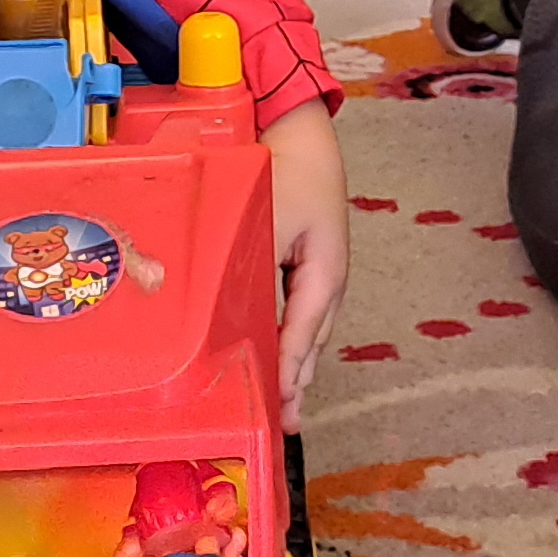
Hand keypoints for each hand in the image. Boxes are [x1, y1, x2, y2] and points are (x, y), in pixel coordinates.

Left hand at [261, 100, 350, 432]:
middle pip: (310, 343)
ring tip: (282, 406)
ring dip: (293, 368)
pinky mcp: (306, 267)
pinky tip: (274, 357)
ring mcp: (320, 275)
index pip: (301, 335)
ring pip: (306, 332)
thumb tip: (229, 304)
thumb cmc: (290, 170)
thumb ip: (251, 263)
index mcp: (325, 273)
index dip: (288, 374)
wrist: (303, 133)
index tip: (277, 408)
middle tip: (281, 423)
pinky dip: (287, 342)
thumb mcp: (269, 217)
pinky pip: (297, 315)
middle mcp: (328, 281)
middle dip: (295, 383)